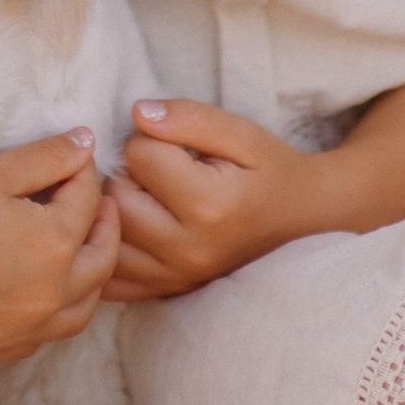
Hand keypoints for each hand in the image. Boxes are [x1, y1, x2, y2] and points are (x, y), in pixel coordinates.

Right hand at [0, 133, 120, 361]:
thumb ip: (50, 156)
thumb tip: (88, 144)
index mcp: (56, 248)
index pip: (88, 203)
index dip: (85, 174)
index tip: (77, 160)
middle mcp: (50, 298)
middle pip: (101, 262)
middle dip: (105, 228)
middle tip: (98, 205)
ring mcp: (24, 331)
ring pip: (81, 310)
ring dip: (90, 278)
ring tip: (79, 250)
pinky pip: (44, 335)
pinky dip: (55, 312)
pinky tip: (39, 290)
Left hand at [103, 98, 335, 301]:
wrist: (297, 218)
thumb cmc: (268, 169)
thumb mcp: (241, 132)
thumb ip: (188, 117)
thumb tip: (138, 113)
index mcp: (210, 206)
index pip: (138, 156)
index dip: (148, 137)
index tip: (172, 143)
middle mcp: (189, 250)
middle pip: (115, 200)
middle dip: (125, 173)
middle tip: (154, 167)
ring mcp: (176, 277)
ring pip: (107, 239)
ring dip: (113, 211)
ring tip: (143, 195)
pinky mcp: (166, 290)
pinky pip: (112, 279)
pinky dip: (111, 250)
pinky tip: (129, 229)